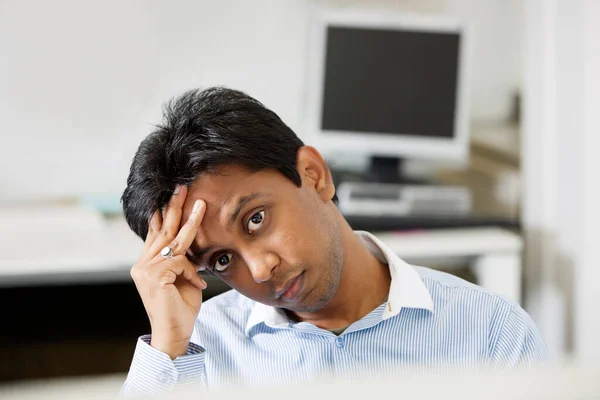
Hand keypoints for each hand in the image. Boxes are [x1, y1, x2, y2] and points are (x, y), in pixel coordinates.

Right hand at [129, 185, 206, 358]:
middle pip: (161, 229)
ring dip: (191, 222)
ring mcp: (145, 270)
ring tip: (202, 205)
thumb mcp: (184, 277)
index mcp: (148, 263)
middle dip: (174, 207)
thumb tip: (190, 240)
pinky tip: (199, 283)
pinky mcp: (154, 276)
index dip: (164, 213)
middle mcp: (142, 264)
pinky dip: (192, 271)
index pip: (156, 232)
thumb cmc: (181, 307)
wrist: (174, 333)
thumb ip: (183, 259)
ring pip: (173, 240)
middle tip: (182, 187)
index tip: (174, 196)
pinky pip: (180, 261)